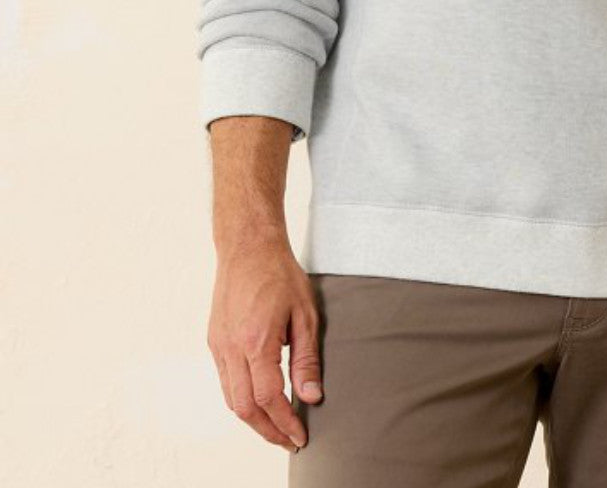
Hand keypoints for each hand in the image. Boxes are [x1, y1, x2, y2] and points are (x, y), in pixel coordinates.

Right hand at [206, 237, 323, 451]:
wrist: (248, 248)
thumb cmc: (281, 275)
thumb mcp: (306, 314)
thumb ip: (307, 359)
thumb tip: (311, 397)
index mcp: (256, 341)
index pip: (268, 398)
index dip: (284, 423)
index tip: (300, 437)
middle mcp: (231, 348)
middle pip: (243, 408)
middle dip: (267, 430)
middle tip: (289, 441)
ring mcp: (218, 345)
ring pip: (230, 399)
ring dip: (253, 419)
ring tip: (277, 427)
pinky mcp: (214, 341)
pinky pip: (225, 381)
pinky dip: (241, 399)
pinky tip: (260, 401)